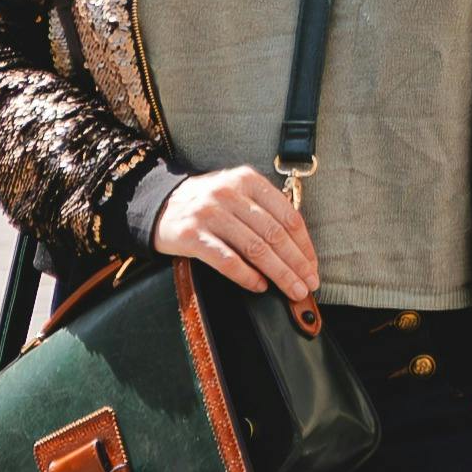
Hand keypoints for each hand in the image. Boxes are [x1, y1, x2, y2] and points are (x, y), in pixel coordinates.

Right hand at [150, 166, 318, 302]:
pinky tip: (260, 286)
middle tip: (309, 284)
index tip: (313, 266)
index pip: (287, 215)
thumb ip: (264, 211)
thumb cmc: (208, 203)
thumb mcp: (237, 193)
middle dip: (296, 263)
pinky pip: (226, 260)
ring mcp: (210, 214)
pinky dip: (247, 276)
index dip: (304, 244)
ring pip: (255, 248)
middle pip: (274, 234)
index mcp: (247, 180)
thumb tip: (298, 250)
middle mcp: (230, 193)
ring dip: (279, 273)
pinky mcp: (191, 236)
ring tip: (292, 290)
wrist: (159, 205)